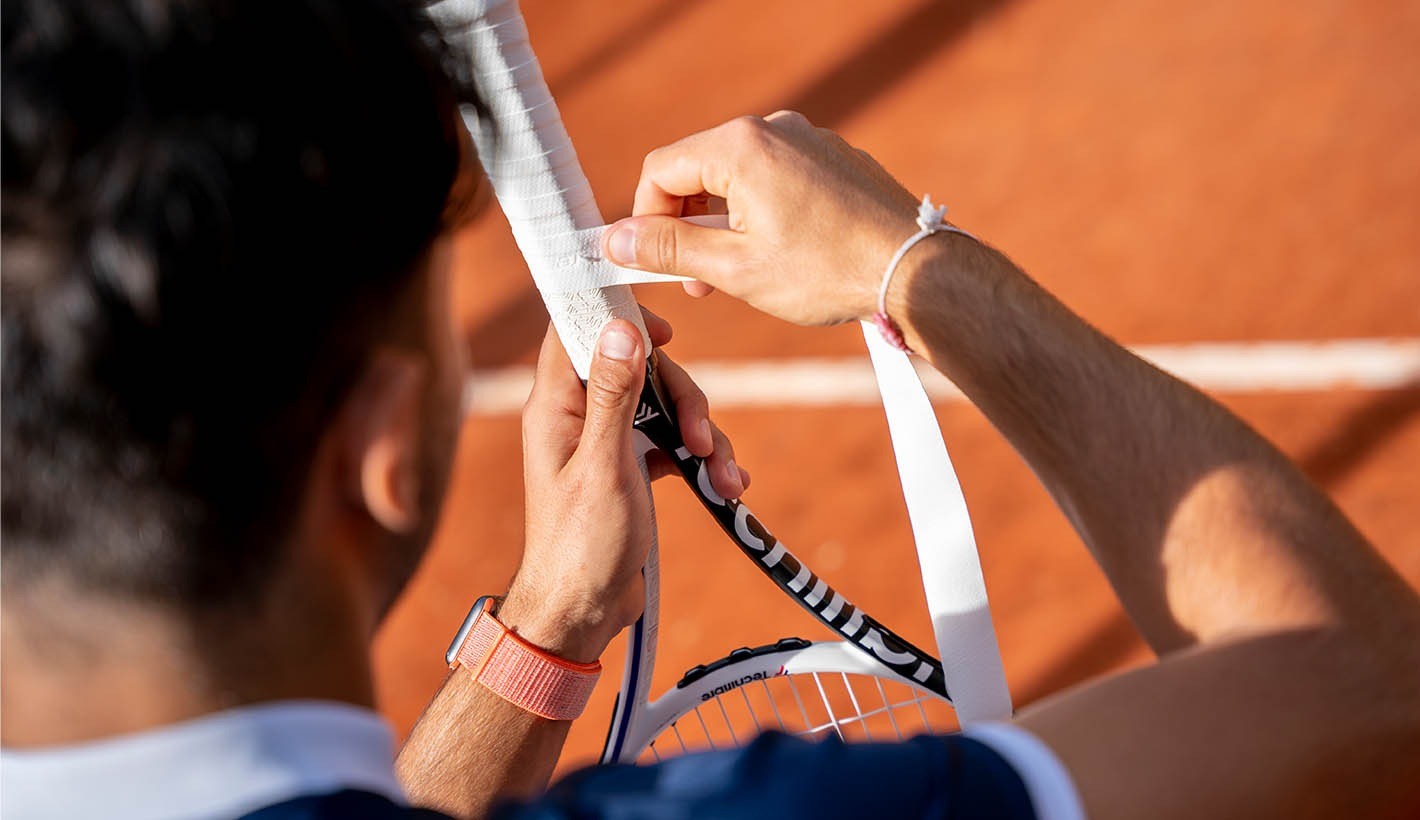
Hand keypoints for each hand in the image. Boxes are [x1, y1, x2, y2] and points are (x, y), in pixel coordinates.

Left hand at [500, 310, 747, 661]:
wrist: (583, 612)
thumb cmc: (581, 546)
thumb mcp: (604, 465)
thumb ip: (612, 395)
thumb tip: (620, 328)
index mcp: (556, 406)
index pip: (576, 329)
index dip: (620, 317)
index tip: (665, 332)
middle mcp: (578, 416)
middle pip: (638, 368)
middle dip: (682, 396)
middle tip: (702, 436)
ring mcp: (606, 442)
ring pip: (663, 406)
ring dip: (702, 433)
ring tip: (724, 476)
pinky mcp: (630, 467)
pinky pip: (672, 442)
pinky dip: (701, 459)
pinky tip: (725, 486)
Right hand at [602, 111, 923, 325]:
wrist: (915, 269)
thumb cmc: (827, 270)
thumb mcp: (735, 269)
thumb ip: (668, 250)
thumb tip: (617, 242)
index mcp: (740, 146)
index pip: (661, 171)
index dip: (646, 220)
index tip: (651, 263)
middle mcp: (773, 128)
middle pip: (699, 169)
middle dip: (687, 226)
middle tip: (698, 282)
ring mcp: (808, 139)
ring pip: (739, 177)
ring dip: (725, 224)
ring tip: (742, 274)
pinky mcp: (833, 158)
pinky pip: (777, 179)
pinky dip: (762, 213)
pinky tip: (783, 256)